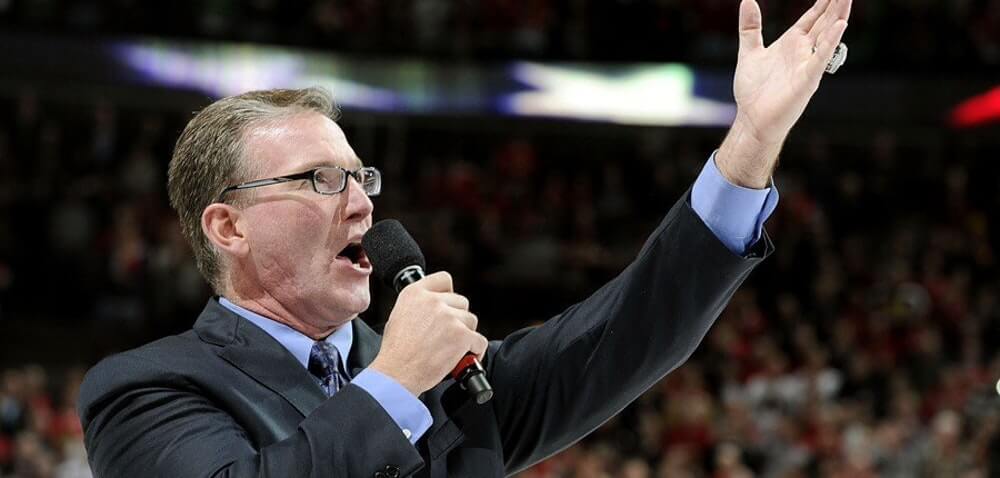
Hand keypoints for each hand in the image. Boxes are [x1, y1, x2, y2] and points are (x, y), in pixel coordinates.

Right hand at [369, 271, 487, 395]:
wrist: (396, 374)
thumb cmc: (395, 352)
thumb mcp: (398, 316)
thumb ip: (419, 305)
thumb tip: (436, 306)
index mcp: (415, 293)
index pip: (444, 279)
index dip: (449, 294)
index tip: (448, 306)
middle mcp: (432, 301)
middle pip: (461, 302)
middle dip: (458, 319)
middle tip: (447, 335)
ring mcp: (449, 317)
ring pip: (471, 321)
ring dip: (465, 335)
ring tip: (451, 348)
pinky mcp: (462, 335)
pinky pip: (479, 340)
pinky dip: (475, 351)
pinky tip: (462, 358)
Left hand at [718, 0, 851, 187]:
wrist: (752, 120)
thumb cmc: (753, 91)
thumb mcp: (749, 52)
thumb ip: (750, 27)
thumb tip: (747, 0)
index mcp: (792, 43)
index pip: (812, 17)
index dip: (823, 2)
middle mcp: (803, 52)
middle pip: (824, 22)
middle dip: (836, 5)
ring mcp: (807, 65)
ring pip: (827, 36)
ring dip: (838, 17)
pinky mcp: (807, 80)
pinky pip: (820, 59)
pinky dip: (830, 42)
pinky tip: (840, 26)